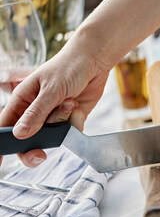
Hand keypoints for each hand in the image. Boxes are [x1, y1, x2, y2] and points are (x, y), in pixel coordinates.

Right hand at [0, 42, 109, 167]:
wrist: (93, 61)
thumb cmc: (67, 67)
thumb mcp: (50, 89)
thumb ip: (36, 113)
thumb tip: (20, 135)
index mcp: (22, 102)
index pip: (6, 128)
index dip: (2, 146)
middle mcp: (36, 111)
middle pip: (29, 140)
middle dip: (36, 147)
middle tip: (41, 154)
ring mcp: (54, 116)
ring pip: (54, 136)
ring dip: (63, 121)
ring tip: (69, 102)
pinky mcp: (71, 119)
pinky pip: (71, 131)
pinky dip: (76, 120)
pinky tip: (78, 106)